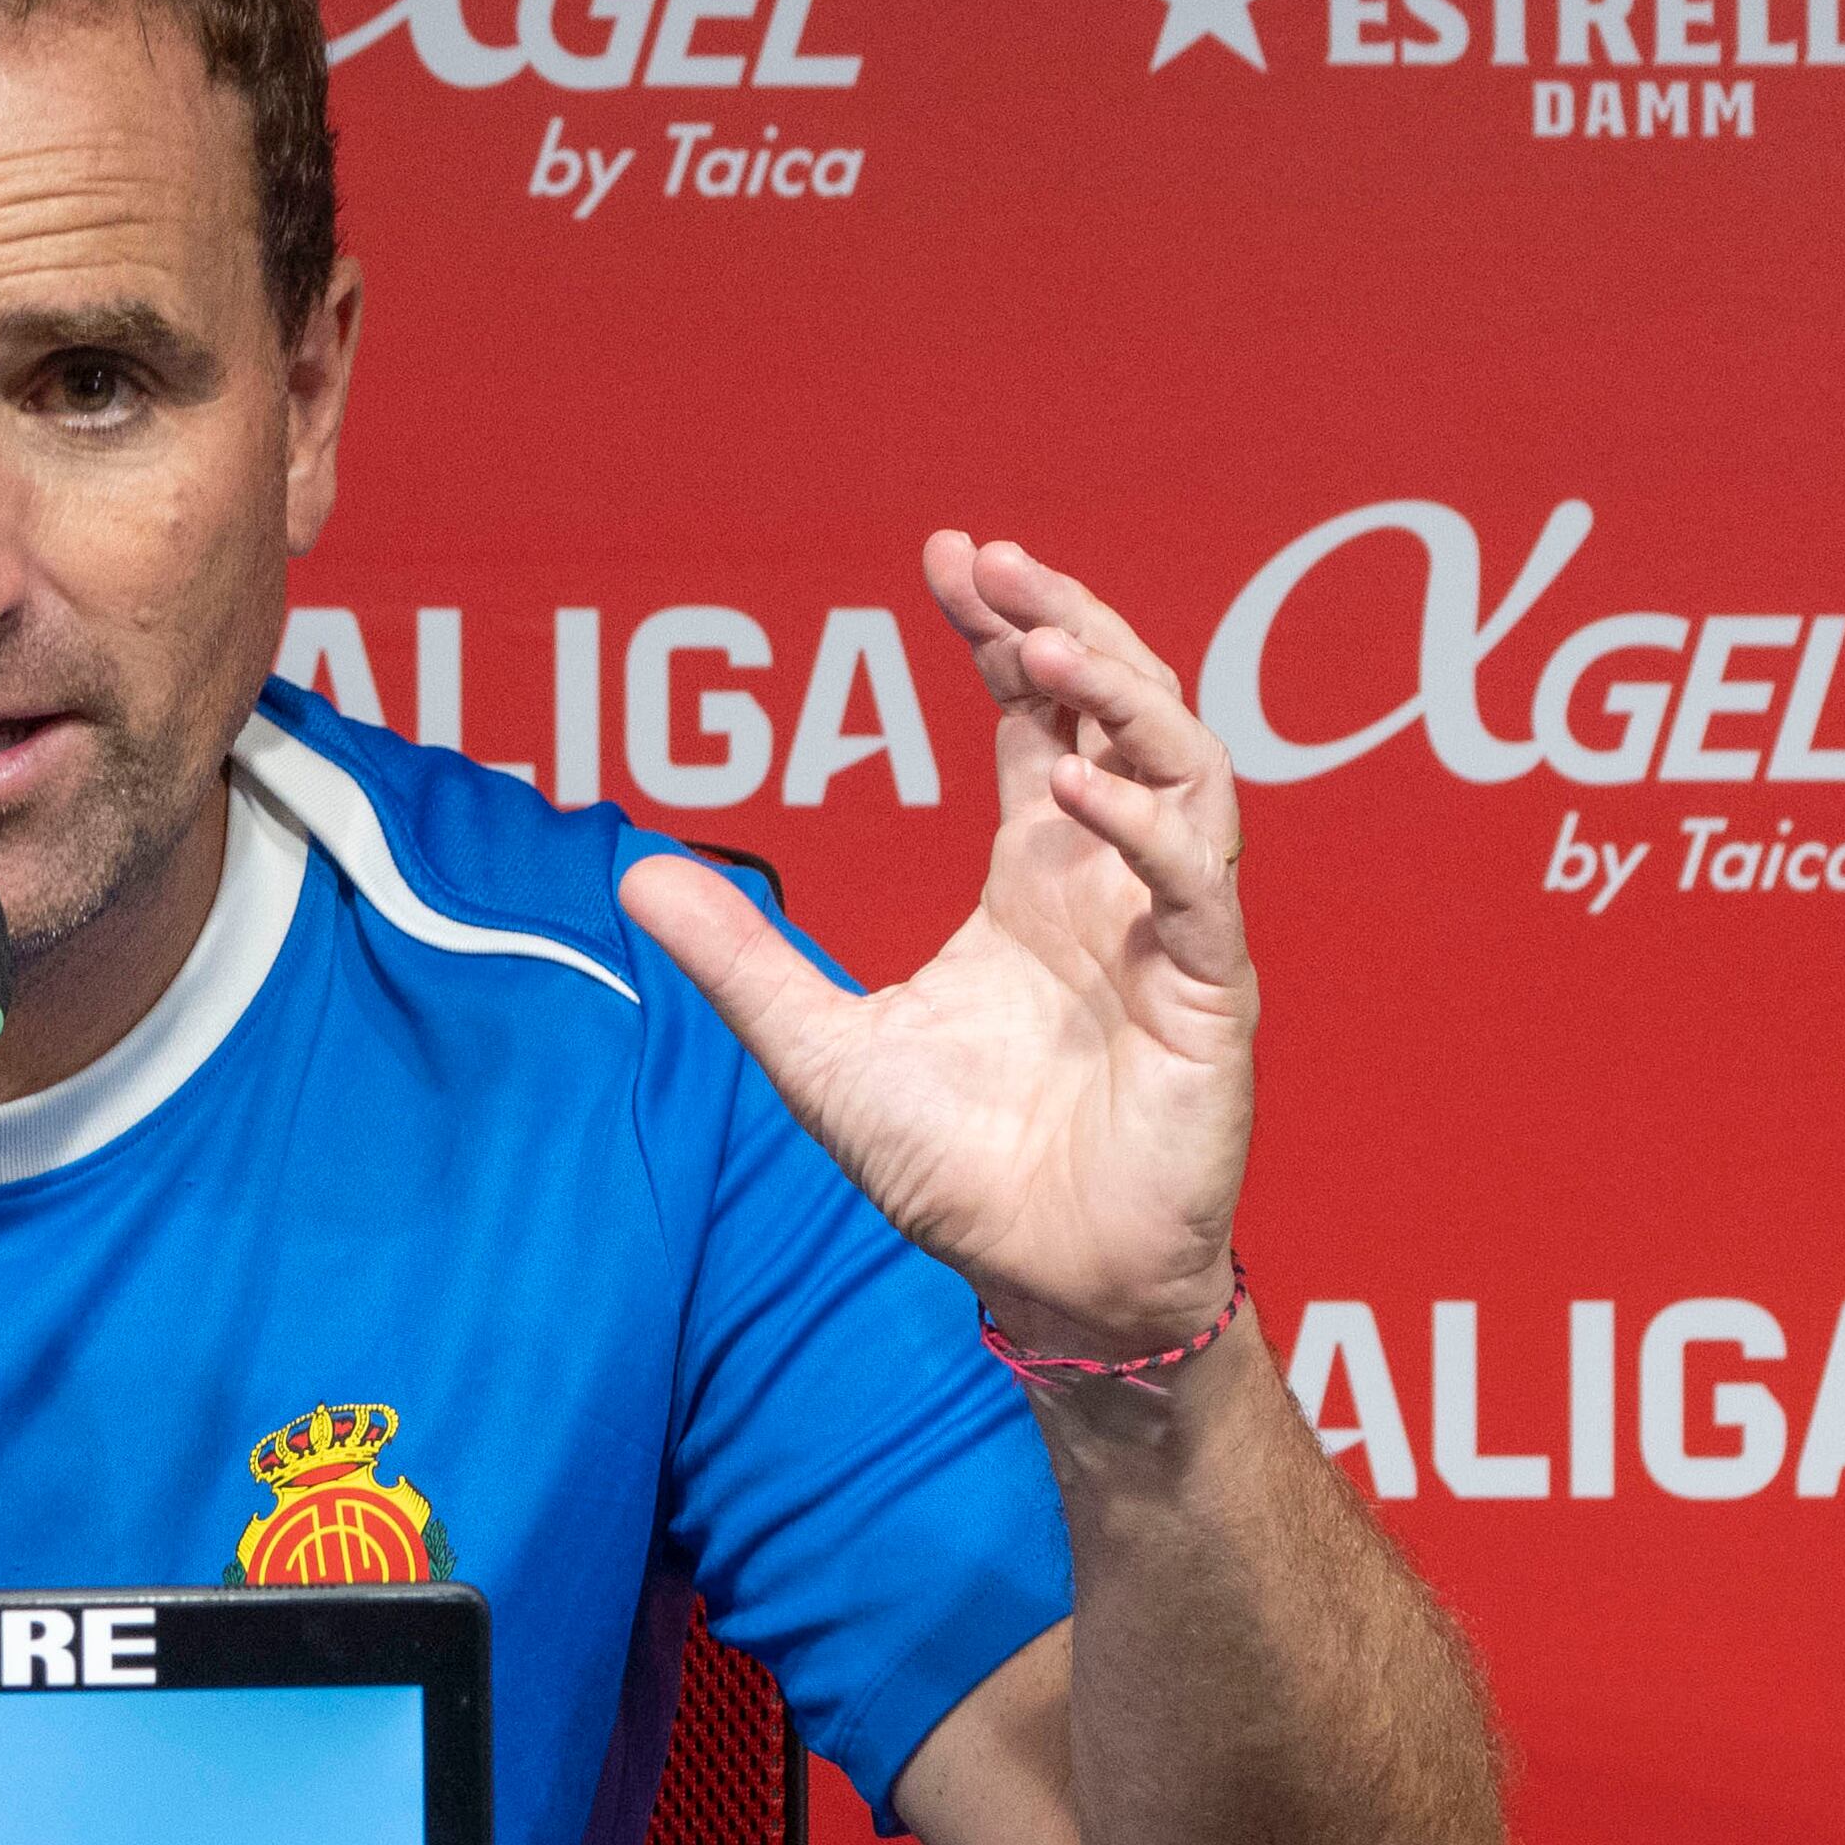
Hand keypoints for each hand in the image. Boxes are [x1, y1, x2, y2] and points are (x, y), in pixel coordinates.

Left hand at [621, 530, 1250, 1355]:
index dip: (1003, 629)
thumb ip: (741, 960)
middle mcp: (1111, 883)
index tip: (950, 558)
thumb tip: (634, 871)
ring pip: (1186, 766)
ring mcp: (1169, 930)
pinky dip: (1143, 826)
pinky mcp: (1210, 993)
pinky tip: (1075, 791)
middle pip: (1119, 707)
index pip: (1036, 716)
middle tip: (998, 563)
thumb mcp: (819, 1051)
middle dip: (1067, 621)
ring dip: (1122, 695)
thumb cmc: (954, 1174)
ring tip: (1044, 644)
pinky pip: (1194, 884)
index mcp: (1034, 877)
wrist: (1044, 1285)